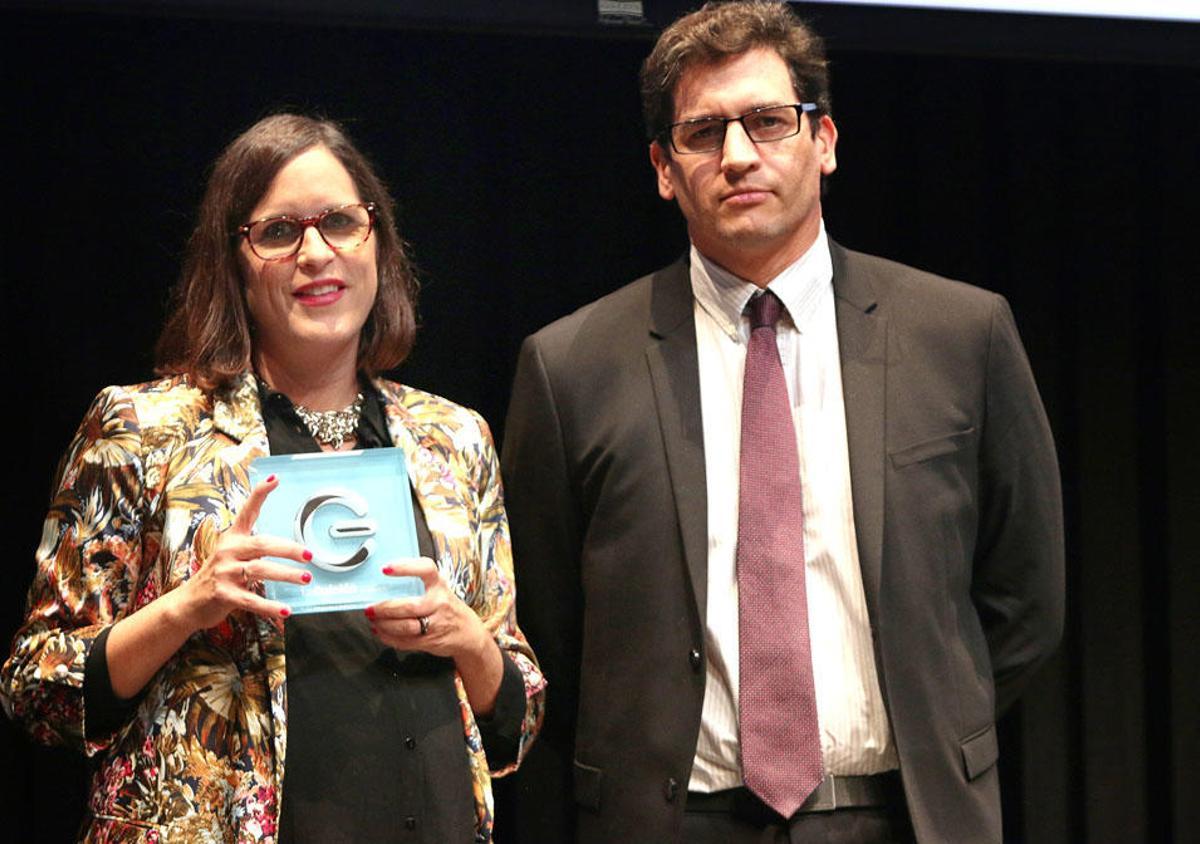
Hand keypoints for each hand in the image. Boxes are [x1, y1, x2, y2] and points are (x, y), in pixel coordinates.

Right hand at [176, 474, 312, 631]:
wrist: (187, 603)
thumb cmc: (218, 577)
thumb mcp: (232, 556)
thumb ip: (254, 549)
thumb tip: (291, 548)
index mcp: (232, 538)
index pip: (247, 512)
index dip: (259, 495)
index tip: (274, 480)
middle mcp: (228, 551)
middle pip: (262, 544)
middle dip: (288, 549)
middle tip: (309, 554)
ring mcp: (224, 572)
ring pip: (261, 570)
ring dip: (286, 575)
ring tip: (306, 579)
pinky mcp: (223, 594)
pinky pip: (251, 600)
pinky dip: (270, 606)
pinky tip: (285, 609)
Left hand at [366, 557, 489, 660]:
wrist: (470, 634)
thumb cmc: (450, 609)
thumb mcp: (441, 591)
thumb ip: (420, 586)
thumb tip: (386, 583)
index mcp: (440, 586)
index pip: (425, 569)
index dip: (406, 567)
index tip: (386, 568)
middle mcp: (439, 603)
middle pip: (409, 606)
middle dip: (385, 608)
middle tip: (370, 608)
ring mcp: (436, 624)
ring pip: (405, 626)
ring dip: (384, 625)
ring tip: (373, 620)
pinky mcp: (430, 641)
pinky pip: (405, 641)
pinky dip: (388, 638)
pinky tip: (380, 632)